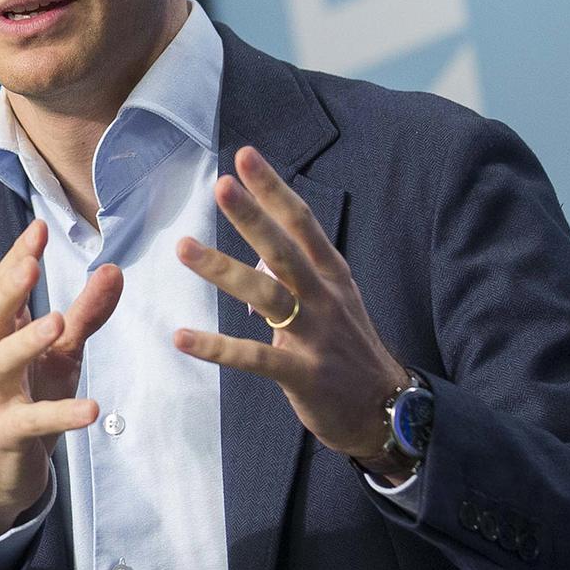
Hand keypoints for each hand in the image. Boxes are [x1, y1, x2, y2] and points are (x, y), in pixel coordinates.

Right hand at [0, 220, 122, 538]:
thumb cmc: (28, 399)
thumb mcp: (61, 354)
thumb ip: (86, 314)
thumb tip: (114, 270)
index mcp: (1, 335)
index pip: (3, 288)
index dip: (17, 257)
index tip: (38, 227)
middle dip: (8, 288)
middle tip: (31, 261)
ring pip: (0, 363)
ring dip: (26, 340)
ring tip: (58, 321)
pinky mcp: (7, 433)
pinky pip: (32, 421)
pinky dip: (60, 414)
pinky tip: (90, 408)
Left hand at [172, 146, 415, 481]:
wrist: (388, 413)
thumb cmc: (350, 352)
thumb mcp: (335, 301)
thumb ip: (302, 271)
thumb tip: (267, 237)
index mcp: (331, 276)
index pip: (301, 222)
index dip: (273, 188)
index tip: (245, 156)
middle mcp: (325, 298)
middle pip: (284, 248)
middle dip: (253, 215)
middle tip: (221, 185)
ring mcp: (316, 335)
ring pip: (266, 294)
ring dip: (223, 269)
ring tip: (183, 247)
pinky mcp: (303, 373)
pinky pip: (254, 357)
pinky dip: (217, 347)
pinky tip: (182, 338)